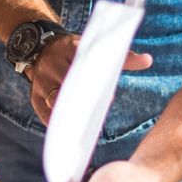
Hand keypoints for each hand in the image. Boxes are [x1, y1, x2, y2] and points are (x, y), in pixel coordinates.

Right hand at [28, 35, 152, 124]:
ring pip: (54, 105)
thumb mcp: (94, 47)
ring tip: (84, 132)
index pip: (80, 67)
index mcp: (67, 50)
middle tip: (97, 120)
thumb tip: (148, 60)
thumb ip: (122, 56)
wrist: (38, 47)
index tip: (108, 97)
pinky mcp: (33, 98)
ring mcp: (40, 83)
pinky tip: (70, 134)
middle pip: (65, 91)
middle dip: (81, 106)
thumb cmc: (73, 51)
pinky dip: (58, 125)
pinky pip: (45, 116)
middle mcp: (50, 67)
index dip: (92, 83)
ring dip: (70, 118)